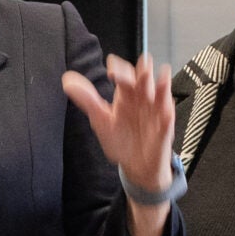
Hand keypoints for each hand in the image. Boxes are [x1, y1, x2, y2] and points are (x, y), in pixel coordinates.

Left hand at [62, 53, 177, 198]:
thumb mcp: (101, 121)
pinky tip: (162, 86)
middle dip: (135, 72)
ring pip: (156, 84)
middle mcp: (141, 96)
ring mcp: (154, 106)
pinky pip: (167, 103)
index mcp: (125, 95)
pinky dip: (165, 94)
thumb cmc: (120, 142)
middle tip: (125, 75)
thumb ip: (87, 100)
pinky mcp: (165, 119)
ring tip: (145, 73)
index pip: (122, 73)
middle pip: (140, 75)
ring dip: (151, 79)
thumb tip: (67, 80)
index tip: (110, 71)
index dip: (118, 68)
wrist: (137, 167)